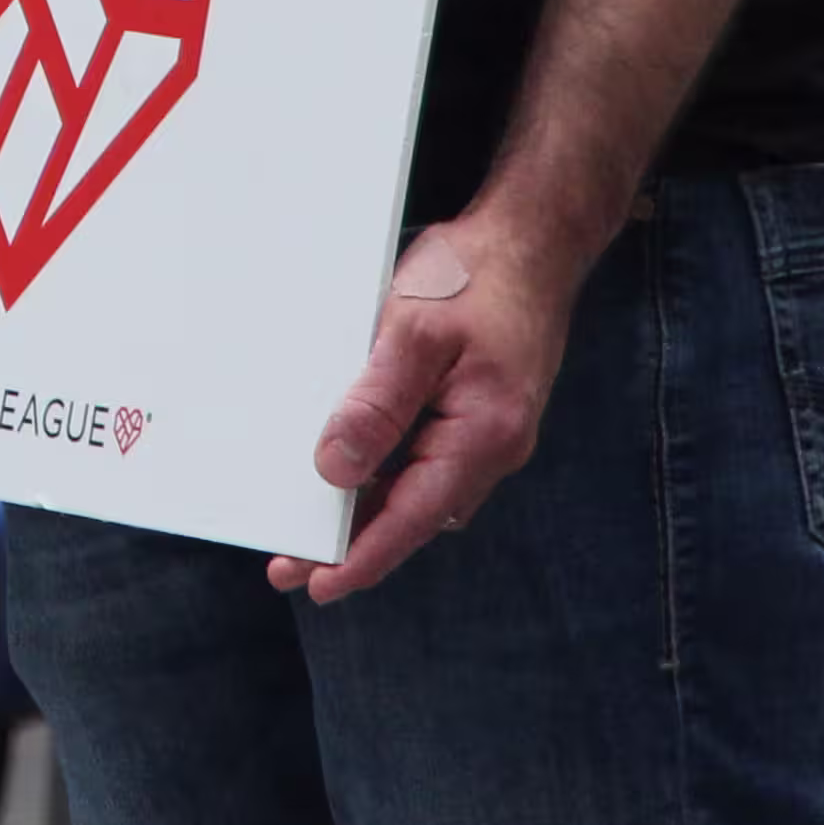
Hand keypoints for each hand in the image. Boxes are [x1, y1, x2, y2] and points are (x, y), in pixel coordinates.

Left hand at [267, 209, 572, 598]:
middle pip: (414, 511)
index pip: (415, 514)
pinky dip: (386, 474)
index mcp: (483, 434)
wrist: (531, 240)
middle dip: (355, 542)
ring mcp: (487, 432)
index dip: (366, 555)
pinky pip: (425, 459)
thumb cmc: (476, 277)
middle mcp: (492, 446)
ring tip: (309, 528)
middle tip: (292, 567)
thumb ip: (377, 403)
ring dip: (368, 509)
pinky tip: (350, 472)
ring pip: (419, 489)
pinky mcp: (476, 413)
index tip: (322, 585)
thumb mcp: (414, 333)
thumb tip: (336, 468)